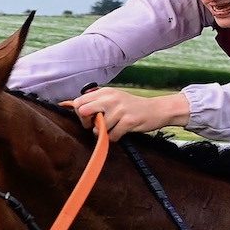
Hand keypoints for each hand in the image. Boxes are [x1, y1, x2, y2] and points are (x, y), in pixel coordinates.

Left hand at [65, 87, 188, 136]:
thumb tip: (72, 106)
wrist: (156, 110)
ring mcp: (120, 109)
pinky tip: (121, 132)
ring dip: (104, 133)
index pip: (79, 101)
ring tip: (113, 128)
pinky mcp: (128, 121)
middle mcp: (111, 98)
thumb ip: (96, 101)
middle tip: (96, 126)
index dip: (79, 113)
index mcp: (105, 92)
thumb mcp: (113, 98)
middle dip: (86, 123)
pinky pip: (112, 136)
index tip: (87, 118)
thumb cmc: (132, 107)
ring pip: (98, 128)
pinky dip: (114, 138)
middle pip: (83, 111)